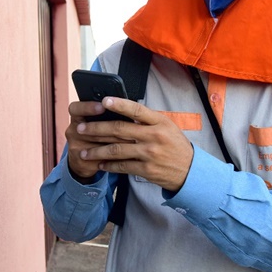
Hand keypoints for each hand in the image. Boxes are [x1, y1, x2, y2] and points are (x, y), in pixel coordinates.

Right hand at [65, 100, 133, 182]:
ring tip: (135, 139)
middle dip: (112, 127)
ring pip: (99, 144)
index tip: (102, 106)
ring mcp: (76, 147)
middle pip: (91, 128)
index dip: (89, 107)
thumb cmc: (94, 134)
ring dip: (118, 141)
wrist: (82, 160)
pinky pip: (101, 158)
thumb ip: (106, 114)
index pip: (76, 108)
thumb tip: (127, 108)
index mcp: (76, 117)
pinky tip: (128, 154)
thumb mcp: (94, 121)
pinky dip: (116, 156)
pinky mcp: (82, 161)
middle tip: (129, 125)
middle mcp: (73, 131)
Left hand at [71, 97, 193, 191]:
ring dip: (96, 151)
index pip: (136, 110)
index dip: (119, 104)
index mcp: (159, 121)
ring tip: (83, 151)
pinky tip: (99, 164)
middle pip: (119, 130)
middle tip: (81, 128)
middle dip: (96, 129)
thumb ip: (147, 119)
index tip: (103, 101)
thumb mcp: (166, 126)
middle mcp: (154, 136)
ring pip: (116, 150)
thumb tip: (122, 110)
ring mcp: (149, 154)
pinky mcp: (146, 170)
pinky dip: (108, 165)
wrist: (190, 171)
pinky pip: (122, 166)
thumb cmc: (175, 145)